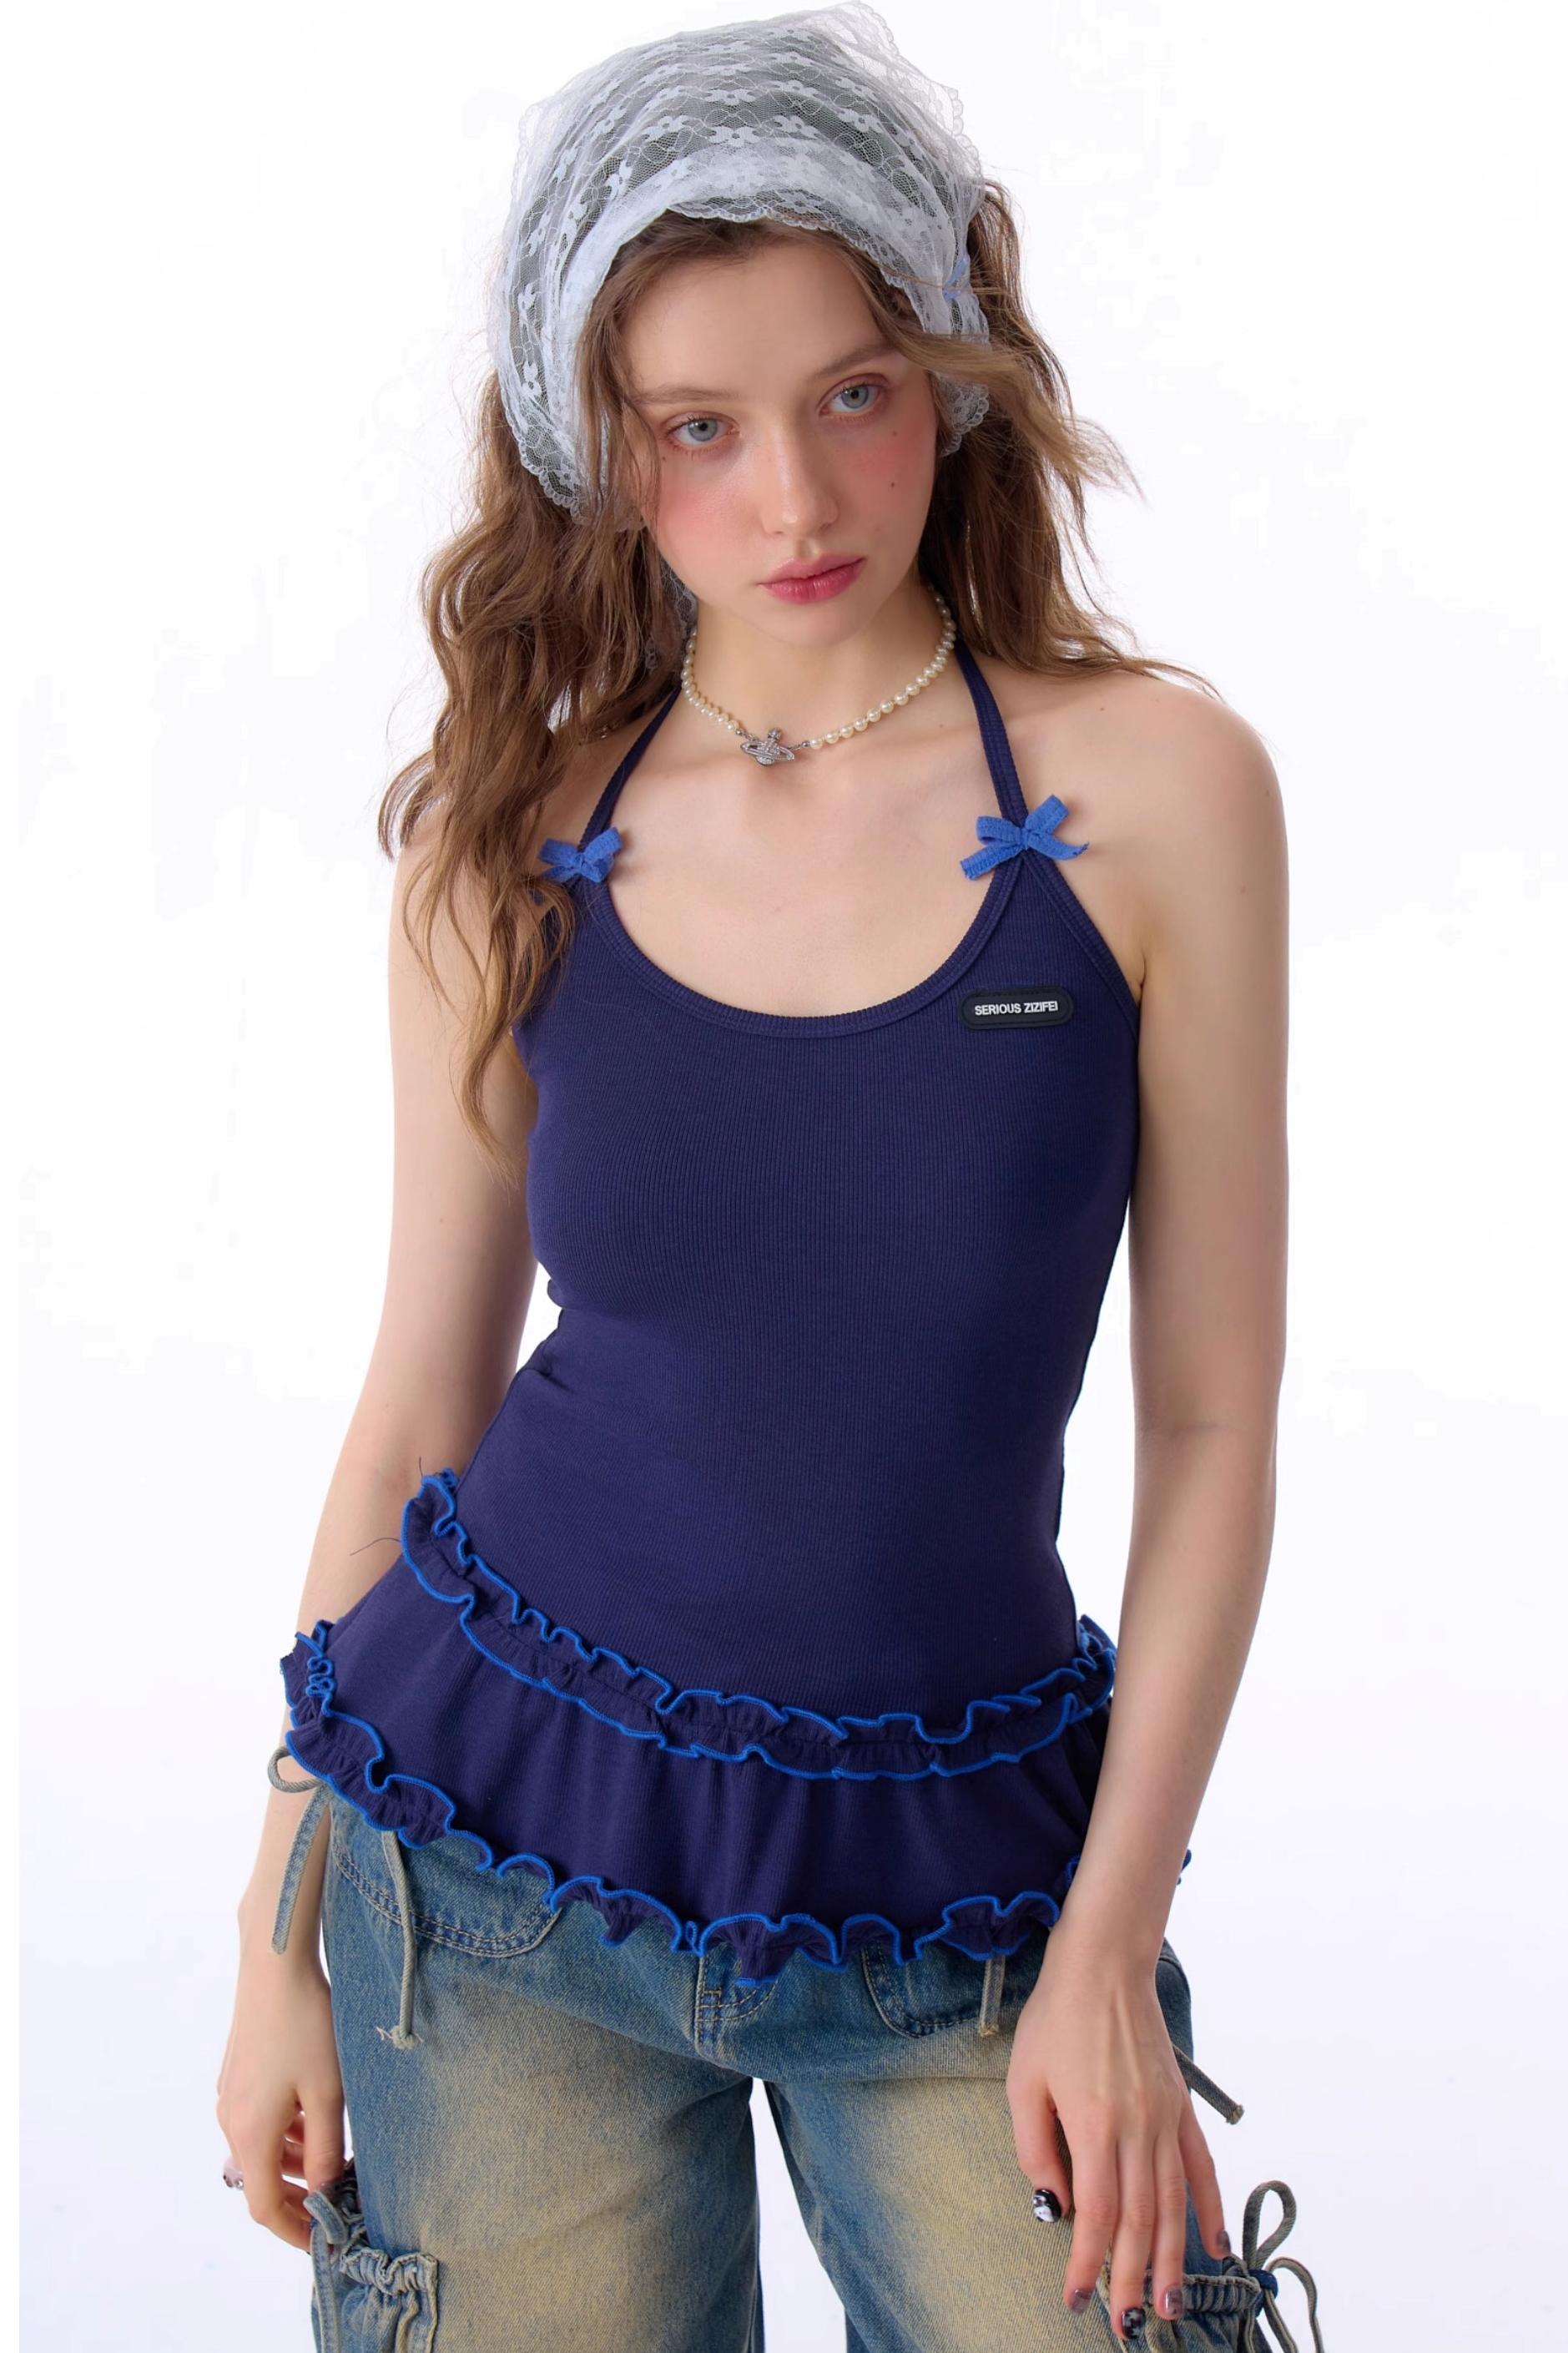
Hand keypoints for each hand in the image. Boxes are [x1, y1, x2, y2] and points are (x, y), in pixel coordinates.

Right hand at [215, 1927, 345, 2250]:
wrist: (274, 1965)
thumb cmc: (306, 2026)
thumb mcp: (327, 2093)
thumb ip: (326, 2151)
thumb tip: (325, 2194)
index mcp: (249, 2134)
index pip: (264, 2207)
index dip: (294, 2230)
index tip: (324, 2240)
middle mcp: (230, 2120)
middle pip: (260, 2181)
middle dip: (297, 2199)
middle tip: (336, 2205)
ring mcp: (230, 2096)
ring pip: (261, 2150)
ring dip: (294, 2164)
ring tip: (334, 2161)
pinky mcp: (236, 2075)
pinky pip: (258, 2122)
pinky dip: (285, 2134)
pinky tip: (314, 2120)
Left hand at [1005, 1932, 1227, 2340]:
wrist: (1104, 1966)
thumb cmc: (1056, 2020)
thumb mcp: (1023, 2082)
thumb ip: (1035, 2148)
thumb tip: (1056, 2203)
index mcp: (1094, 2124)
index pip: (1097, 2214)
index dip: (1087, 2262)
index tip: (1074, 2296)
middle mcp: (1137, 2128)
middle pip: (1140, 2222)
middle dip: (1133, 2279)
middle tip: (1127, 2325)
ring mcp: (1165, 2118)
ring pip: (1173, 2205)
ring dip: (1173, 2261)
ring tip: (1170, 2306)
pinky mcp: (1181, 2107)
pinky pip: (1200, 2167)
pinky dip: (1210, 2208)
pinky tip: (1215, 2245)